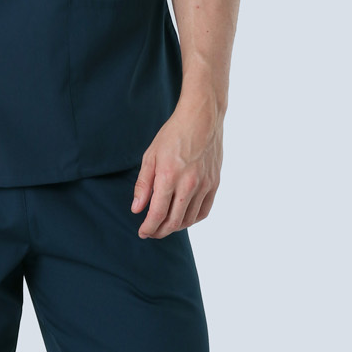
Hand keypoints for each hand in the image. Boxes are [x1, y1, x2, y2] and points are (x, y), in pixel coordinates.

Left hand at [131, 96, 223, 237]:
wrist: (202, 119)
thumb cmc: (173, 134)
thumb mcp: (150, 156)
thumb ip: (143, 185)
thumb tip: (137, 209)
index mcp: (168, 176)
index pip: (157, 214)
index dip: (149, 227)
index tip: (143, 232)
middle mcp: (188, 184)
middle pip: (173, 221)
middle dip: (160, 231)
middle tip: (152, 232)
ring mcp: (204, 185)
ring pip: (189, 219)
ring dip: (175, 227)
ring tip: (165, 225)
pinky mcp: (215, 183)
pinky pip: (204, 211)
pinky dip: (193, 219)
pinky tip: (184, 218)